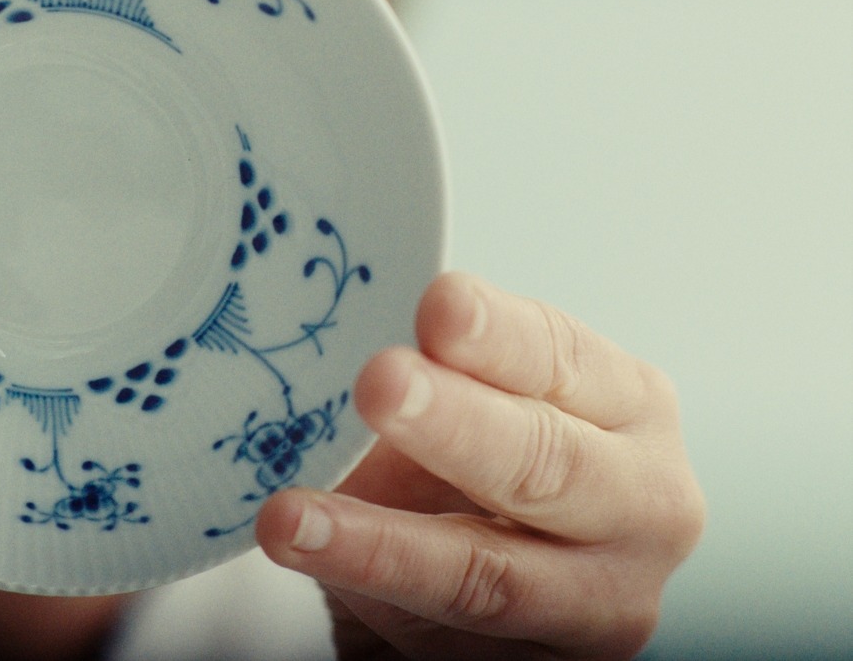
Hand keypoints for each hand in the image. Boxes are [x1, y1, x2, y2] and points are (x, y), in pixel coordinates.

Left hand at [255, 272, 704, 659]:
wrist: (473, 602)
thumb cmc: (471, 475)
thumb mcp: (461, 410)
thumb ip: (422, 381)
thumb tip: (324, 351)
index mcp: (626, 405)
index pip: (563, 358)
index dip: (500, 336)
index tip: (440, 305)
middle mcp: (643, 505)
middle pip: (548, 465)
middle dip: (457, 424)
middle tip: (378, 384)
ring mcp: (606, 604)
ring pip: (492, 576)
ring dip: (381, 542)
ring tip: (290, 514)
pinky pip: (448, 636)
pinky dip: (367, 592)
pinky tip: (305, 557)